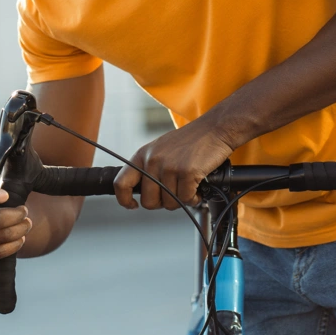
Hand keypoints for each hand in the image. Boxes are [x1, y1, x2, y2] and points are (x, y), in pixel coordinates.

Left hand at [114, 116, 234, 210]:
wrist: (215, 128)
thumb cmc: (190, 141)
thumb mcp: (161, 150)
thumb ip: (149, 168)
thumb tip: (144, 194)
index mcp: (142, 155)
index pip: (120, 183)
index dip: (124, 200)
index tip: (133, 206)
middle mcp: (152, 161)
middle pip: (149, 201)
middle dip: (164, 202)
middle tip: (175, 193)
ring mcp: (169, 166)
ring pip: (169, 203)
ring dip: (182, 199)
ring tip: (189, 185)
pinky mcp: (187, 172)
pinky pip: (186, 200)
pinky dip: (194, 198)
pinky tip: (198, 187)